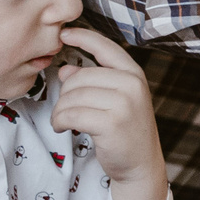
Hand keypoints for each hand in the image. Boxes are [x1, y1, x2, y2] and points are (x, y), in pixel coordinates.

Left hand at [50, 28, 167, 199]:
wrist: (140, 165)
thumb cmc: (125, 131)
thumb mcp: (115, 100)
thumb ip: (93, 81)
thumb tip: (65, 69)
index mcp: (134, 74)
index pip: (104, 47)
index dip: (82, 36)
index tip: (64, 33)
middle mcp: (132, 85)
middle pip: (79, 77)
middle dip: (64, 95)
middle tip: (66, 110)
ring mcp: (124, 104)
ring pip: (72, 96)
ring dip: (60, 111)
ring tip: (64, 121)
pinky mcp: (111, 123)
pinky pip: (71, 114)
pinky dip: (60, 122)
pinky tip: (63, 128)